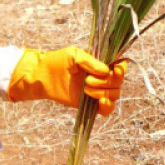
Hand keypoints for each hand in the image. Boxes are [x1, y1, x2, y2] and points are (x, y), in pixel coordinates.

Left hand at [7, 47, 128, 115]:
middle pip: (117, 82)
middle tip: (87, 80)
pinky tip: (101, 102)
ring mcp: (97, 91)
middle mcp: (102, 77)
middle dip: (106, 82)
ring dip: (103, 92)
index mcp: (100, 64)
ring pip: (114, 95)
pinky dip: (108, 106)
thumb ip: (90, 62)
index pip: (120, 67)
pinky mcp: (91, 104)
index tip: (116, 70)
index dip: (121, 70)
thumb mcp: (74, 55)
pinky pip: (107, 109)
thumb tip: (106, 71)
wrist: (43, 77)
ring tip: (86, 89)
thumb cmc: (58, 62)